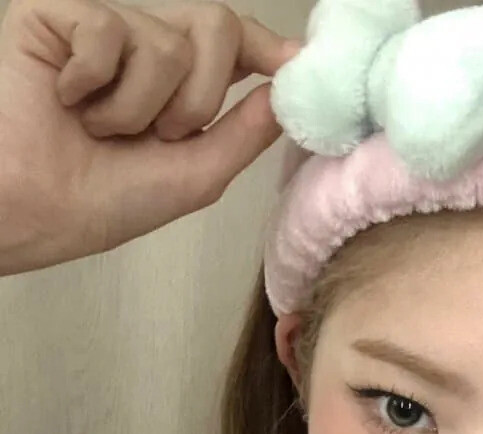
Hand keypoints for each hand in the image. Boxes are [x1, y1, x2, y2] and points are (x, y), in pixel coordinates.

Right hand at [0, 0, 300, 273]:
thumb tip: (289, 91)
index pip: (232, 43)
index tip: (294, 66)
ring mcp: (103, 26)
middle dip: (200, 96)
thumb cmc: (103, 201)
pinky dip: (94, 82)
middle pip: (215, 26)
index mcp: (179, 84)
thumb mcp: (196, 174)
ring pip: (166, 41)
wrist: (34, 210)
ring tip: (99, 129)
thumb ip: (246, 132)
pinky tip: (66, 100)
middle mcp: (145, 47)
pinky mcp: (57, 13)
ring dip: (139, 107)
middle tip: (160, 135)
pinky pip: (108, 30)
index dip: (266, 47)